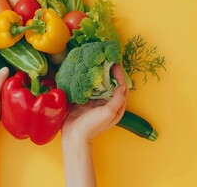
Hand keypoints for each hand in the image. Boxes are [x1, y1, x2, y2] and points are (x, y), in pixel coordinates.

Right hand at [61, 64, 127, 186]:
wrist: (74, 135)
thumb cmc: (92, 126)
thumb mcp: (108, 112)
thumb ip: (117, 100)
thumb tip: (123, 86)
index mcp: (116, 107)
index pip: (121, 88)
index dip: (120, 76)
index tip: (115, 65)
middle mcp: (107, 103)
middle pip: (111, 85)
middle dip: (110, 73)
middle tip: (106, 61)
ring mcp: (95, 102)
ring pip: (100, 85)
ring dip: (99, 76)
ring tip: (97, 64)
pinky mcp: (85, 100)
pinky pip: (89, 88)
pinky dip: (89, 81)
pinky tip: (86, 73)